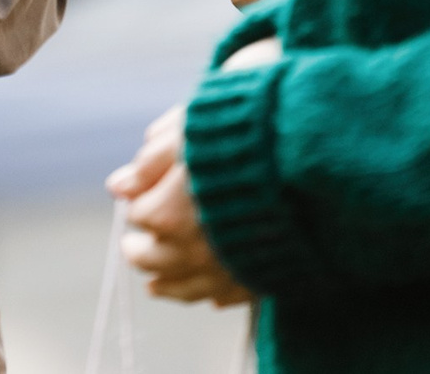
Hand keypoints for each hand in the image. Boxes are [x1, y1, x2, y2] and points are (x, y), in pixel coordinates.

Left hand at [107, 106, 253, 306]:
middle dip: (140, 248)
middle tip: (134, 243)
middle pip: (149, 260)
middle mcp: (193, 251)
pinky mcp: (258, 282)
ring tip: (153, 281)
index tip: (145, 194)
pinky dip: (209, 293)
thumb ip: (150, 162)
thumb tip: (118, 186)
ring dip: (164, 281)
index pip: (138, 214)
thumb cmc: (244, 138)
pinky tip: (207, 291)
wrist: (311, 164)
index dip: (141, 201)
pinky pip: (223, 297)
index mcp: (168, 214)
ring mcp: (226, 271)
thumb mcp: (187, 132)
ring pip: (181, 288)